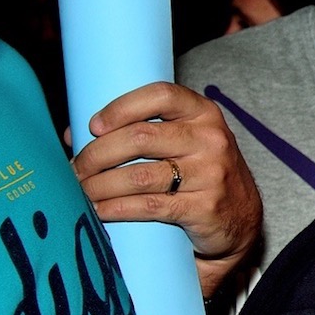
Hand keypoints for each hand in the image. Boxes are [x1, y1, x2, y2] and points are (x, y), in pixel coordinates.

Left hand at [70, 81, 261, 300]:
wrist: (240, 218)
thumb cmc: (200, 173)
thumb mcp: (183, 142)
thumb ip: (138, 131)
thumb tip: (73, 134)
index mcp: (203, 113)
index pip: (161, 95)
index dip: (122, 107)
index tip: (94, 126)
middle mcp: (210, 139)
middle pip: (140, 137)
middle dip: (97, 154)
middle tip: (76, 169)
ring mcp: (210, 174)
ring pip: (139, 176)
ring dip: (99, 185)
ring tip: (81, 191)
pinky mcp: (204, 207)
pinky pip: (149, 206)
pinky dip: (116, 208)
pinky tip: (99, 211)